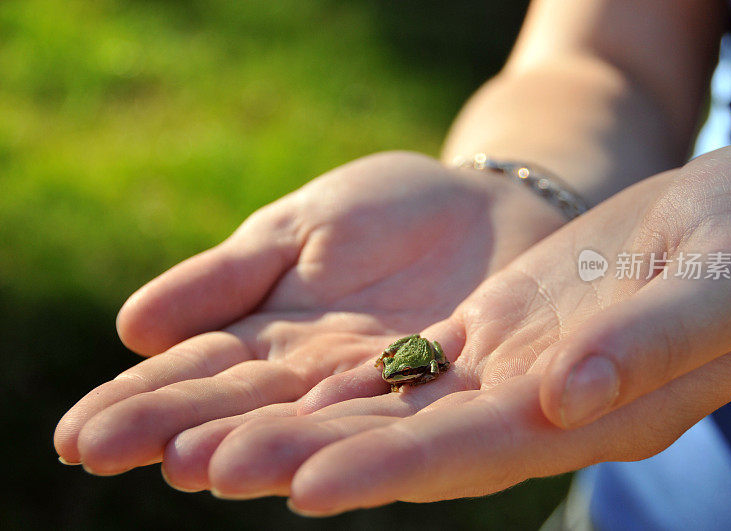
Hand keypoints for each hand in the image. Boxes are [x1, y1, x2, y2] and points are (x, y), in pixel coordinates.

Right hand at [53, 151, 565, 473]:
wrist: (484, 208)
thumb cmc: (386, 209)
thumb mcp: (296, 228)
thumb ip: (226, 278)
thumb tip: (133, 329)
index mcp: (271, 333)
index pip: (195, 373)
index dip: (137, 402)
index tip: (76, 434)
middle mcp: (315, 374)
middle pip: (238, 406)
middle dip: (173, 428)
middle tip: (102, 454)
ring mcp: (375, 386)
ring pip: (307, 421)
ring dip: (251, 443)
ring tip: (192, 466)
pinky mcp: (439, 388)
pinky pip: (391, 413)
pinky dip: (347, 439)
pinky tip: (304, 465)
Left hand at [173, 142, 730, 513]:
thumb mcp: (722, 289)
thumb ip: (647, 348)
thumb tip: (566, 395)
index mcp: (600, 413)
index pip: (479, 450)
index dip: (392, 468)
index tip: (306, 487)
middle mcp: (540, 406)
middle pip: (411, 440)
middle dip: (311, 457)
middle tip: (211, 467)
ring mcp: (512, 370)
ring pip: (394, 403)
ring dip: (305, 420)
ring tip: (215, 438)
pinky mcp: (496, 330)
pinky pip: (409, 358)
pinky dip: (344, 374)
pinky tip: (280, 382)